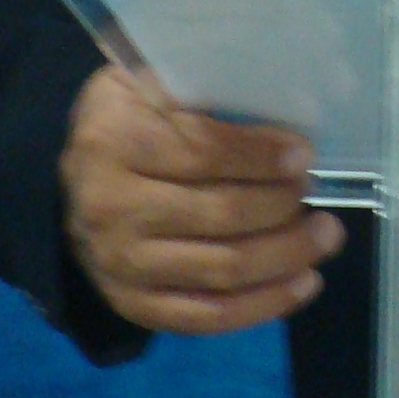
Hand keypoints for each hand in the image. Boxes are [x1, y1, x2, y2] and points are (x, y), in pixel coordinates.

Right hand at [60, 65, 345, 334]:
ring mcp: (117, 263)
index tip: (304, 155)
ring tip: (325, 238)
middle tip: (321, 200)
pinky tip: (302, 285)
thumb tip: (294, 102)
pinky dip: (260, 306)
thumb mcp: (155, 81)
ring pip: (218, 270)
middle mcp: (111, 207)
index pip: (201, 152)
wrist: (72, 180)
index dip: (260, 156)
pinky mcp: (129, 303)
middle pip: (219, 215)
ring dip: (285, 256)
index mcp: (116, 140)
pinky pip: (203, 316)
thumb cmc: (132, 118)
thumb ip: (208, 85)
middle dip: (283, 208)